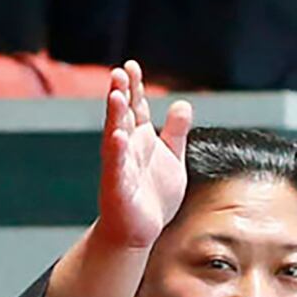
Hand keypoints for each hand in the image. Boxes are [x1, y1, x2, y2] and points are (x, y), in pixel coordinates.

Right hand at [96, 60, 194, 252]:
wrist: (140, 231)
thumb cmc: (153, 195)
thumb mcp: (172, 157)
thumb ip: (175, 131)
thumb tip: (182, 104)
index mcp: (139, 140)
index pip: (135, 107)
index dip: (133, 87)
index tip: (130, 66)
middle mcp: (126, 149)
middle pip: (122, 116)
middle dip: (120, 94)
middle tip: (119, 73)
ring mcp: (120, 166)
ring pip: (115, 136)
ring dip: (115, 117)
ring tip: (116, 96)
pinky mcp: (118, 187)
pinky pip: (116, 167)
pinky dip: (116, 152)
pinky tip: (117, 137)